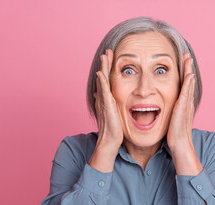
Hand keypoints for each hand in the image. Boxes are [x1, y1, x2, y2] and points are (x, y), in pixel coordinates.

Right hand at [88, 49, 123, 171]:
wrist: (110, 142)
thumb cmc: (114, 130)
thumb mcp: (113, 114)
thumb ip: (110, 104)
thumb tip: (106, 97)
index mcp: (107, 99)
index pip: (107, 81)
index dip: (108, 69)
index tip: (111, 58)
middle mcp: (103, 99)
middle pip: (103, 77)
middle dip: (105, 64)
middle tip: (107, 51)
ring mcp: (104, 102)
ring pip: (103, 82)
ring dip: (103, 68)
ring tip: (104, 56)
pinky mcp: (106, 107)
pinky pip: (104, 92)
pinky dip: (102, 82)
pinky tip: (101, 73)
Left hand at [167, 53, 202, 175]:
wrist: (179, 145)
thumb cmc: (174, 134)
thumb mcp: (171, 119)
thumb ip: (170, 112)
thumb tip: (165, 108)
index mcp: (181, 104)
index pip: (183, 85)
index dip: (183, 74)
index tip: (182, 63)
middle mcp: (185, 102)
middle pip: (187, 81)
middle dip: (187, 68)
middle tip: (187, 56)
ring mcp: (185, 105)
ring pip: (188, 84)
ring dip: (188, 71)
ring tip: (188, 59)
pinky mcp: (182, 108)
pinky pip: (186, 93)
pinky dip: (188, 83)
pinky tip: (189, 75)